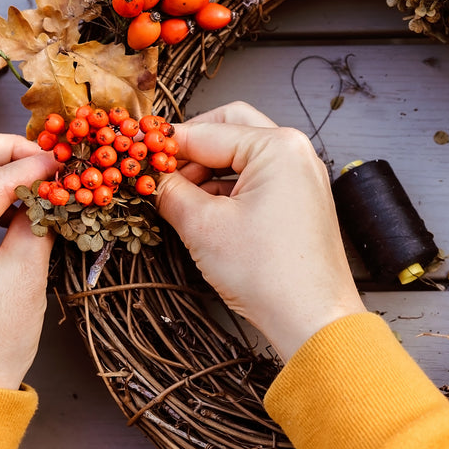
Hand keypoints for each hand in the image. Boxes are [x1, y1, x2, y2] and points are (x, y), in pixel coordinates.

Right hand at [157, 102, 364, 359]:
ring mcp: (302, 177)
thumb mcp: (202, 226)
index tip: (137, 153)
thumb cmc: (271, 274)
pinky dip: (227, 189)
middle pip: (229, 129)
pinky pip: (257, 179)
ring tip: (177, 198)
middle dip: (191, 149)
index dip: (166, 145)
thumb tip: (150, 177)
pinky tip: (203, 210)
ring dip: (207, 171)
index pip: (207, 132)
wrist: (311, 318)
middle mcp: (296, 153)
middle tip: (160, 172)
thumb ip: (170, 192)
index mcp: (278, 146)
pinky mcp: (300, 201)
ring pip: (242, 155)